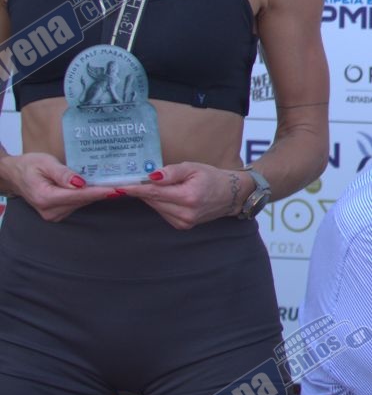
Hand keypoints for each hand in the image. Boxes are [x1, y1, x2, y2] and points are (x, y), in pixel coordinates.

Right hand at [0, 153, 113, 221]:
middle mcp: (50, 210)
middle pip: (83, 200)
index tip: (116, 189)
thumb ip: (62, 174)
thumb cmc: (29, 165)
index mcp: (46, 197)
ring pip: (83, 203)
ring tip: (118, 183)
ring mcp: (54, 214)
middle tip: (126, 184)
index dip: (98, 191)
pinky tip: (102, 186)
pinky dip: (89, 195)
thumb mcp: (45, 163)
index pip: (78, 195)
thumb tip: (80, 183)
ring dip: (98, 193)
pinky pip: (78, 203)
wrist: (15, 175)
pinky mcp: (58, 213)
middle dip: (103, 192)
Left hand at [127, 162, 246, 229]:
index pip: (154, 193)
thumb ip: (172, 172)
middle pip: (152, 200)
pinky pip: (163, 213)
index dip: (134, 189)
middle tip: (131, 179)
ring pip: (156, 207)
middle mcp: (185, 213)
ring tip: (153, 185)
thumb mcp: (194, 168)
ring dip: (151, 197)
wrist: (231, 195)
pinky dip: (160, 203)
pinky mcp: (182, 226)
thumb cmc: (212, 177)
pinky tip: (167, 195)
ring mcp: (184, 222)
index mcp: (188, 196)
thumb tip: (151, 176)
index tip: (117, 186)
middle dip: (142, 190)